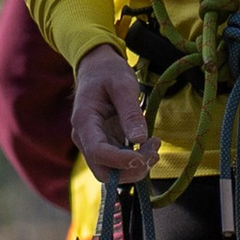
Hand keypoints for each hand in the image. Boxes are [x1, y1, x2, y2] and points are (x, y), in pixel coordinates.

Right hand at [71, 45, 157, 180]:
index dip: (121, 161)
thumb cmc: (109, 72)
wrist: (98, 67)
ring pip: (112, 171)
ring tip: (155, 144)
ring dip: (136, 166)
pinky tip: (149, 144)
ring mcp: (93, 143)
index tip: (144, 156)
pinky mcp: (104, 144)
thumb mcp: (123, 85)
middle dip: (130, 170)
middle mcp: (84, 137)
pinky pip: (118, 162)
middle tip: (153, 153)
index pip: (97, 152)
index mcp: (84, 121)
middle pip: (102, 171)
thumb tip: (139, 140)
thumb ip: (130, 112)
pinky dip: (135, 160)